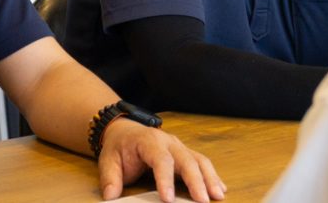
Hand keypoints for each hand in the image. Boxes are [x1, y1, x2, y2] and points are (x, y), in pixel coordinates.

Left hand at [98, 118, 225, 202]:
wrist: (125, 131)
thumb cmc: (119, 147)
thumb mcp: (108, 160)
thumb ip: (110, 178)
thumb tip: (110, 196)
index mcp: (148, 141)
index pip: (160, 160)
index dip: (165, 179)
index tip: (168, 199)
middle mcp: (168, 141)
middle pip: (186, 159)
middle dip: (196, 180)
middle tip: (202, 201)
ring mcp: (179, 146)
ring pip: (199, 160)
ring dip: (210, 178)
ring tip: (218, 196)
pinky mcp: (185, 153)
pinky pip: (202, 163)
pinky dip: (212, 176)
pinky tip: (220, 189)